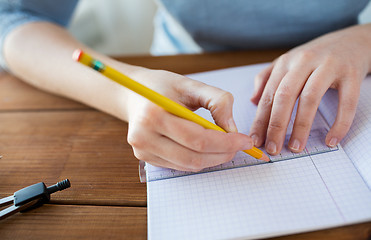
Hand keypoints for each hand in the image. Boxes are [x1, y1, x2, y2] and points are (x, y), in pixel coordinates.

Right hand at [125, 68, 252, 170]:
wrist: (133, 93)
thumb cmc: (162, 86)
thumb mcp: (191, 84)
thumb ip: (217, 101)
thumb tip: (233, 129)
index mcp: (153, 114)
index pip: (197, 139)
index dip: (226, 143)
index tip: (245, 140)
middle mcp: (143, 136)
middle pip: (193, 156)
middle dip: (223, 154)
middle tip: (240, 145)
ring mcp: (142, 150)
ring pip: (188, 165)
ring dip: (213, 159)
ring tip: (227, 147)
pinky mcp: (144, 157)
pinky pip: (180, 165)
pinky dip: (199, 160)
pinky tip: (208, 149)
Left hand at [249, 24, 370, 154]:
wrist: (352, 40)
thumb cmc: (315, 56)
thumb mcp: (288, 62)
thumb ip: (267, 78)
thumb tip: (253, 101)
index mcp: (286, 62)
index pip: (269, 94)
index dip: (260, 120)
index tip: (255, 140)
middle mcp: (304, 61)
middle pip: (285, 96)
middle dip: (276, 125)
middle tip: (273, 148)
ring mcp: (328, 66)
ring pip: (310, 98)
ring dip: (301, 126)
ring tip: (296, 147)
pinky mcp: (351, 73)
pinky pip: (346, 102)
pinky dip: (339, 123)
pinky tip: (331, 140)